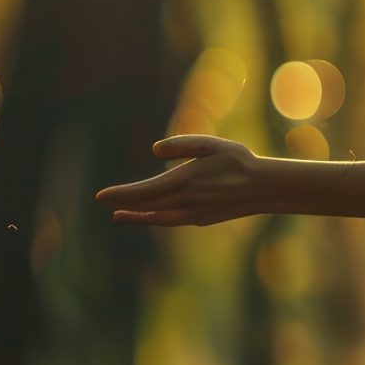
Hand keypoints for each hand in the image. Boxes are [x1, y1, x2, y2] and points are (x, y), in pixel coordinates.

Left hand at [96, 135, 271, 225]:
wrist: (264, 188)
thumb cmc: (240, 160)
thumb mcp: (213, 144)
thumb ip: (183, 144)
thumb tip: (154, 149)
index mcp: (186, 180)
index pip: (144, 191)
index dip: (120, 194)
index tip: (100, 196)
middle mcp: (186, 200)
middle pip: (146, 205)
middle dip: (123, 203)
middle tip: (102, 201)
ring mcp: (193, 213)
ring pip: (157, 216)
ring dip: (136, 216)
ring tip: (118, 215)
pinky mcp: (201, 219)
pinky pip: (170, 221)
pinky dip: (154, 220)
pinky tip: (148, 217)